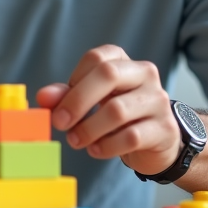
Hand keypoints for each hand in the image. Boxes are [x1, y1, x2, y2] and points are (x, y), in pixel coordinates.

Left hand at [35, 45, 180, 176]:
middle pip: (108, 74)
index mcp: (124, 62)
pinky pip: (130, 137)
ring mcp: (158, 101)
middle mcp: (145, 74)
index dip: (74, 80)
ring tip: (76, 140)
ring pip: (117, 110)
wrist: (156, 142)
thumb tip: (44, 97)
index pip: (95, 58)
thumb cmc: (118, 116)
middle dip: (77, 100)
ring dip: (88, 129)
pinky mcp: (164, 129)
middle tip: (59, 122)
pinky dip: (106, 146)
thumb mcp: (92, 102)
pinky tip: (95, 150)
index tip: (62, 102)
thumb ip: (67, 95)